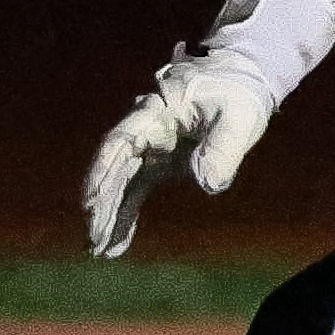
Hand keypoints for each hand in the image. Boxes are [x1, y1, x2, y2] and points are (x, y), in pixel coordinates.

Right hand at [82, 52, 277, 257]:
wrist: (242, 84)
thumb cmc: (238, 96)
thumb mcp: (238, 119)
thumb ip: (223, 148)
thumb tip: (207, 183)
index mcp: (156, 113)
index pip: (120, 143)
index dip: (103, 171)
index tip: (92, 200)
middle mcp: (144, 132)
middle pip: (115, 169)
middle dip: (103, 204)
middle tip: (94, 238)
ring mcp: (149, 149)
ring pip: (121, 184)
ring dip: (110, 215)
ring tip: (100, 250)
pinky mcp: (158, 163)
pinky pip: (135, 190)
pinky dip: (126, 214)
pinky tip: (117, 243)